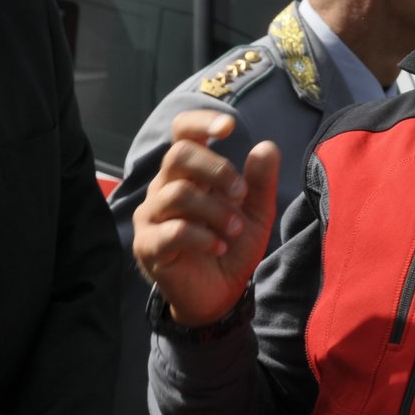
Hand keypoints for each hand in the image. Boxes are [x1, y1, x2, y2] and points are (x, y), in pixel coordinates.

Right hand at [132, 109, 278, 325]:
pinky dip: (203, 237)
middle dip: (216, 169)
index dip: (200, 121)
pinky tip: (219, 247)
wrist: (220, 293)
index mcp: (189, 174)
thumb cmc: (231, 245)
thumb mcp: (256, 213)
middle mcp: (164, 188)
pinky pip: (172, 231)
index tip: (229, 126)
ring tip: (235, 231)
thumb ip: (260, 182)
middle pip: (179, 155)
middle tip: (241, 194)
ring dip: (215, 210)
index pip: (182, 133)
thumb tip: (266, 147)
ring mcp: (152, 217)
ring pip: (178, 193)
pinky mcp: (148, 246)